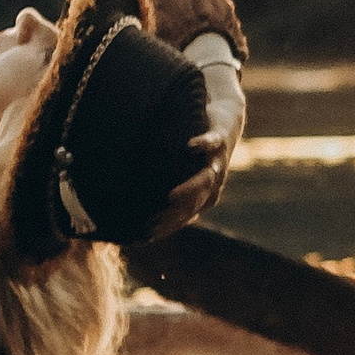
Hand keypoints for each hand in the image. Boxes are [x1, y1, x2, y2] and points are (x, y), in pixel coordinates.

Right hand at [142, 52, 245, 239]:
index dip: (168, 225)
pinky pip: (211, 143)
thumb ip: (164, 189)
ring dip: (189, 188)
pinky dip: (202, 145)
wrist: (224, 121)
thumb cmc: (195, 151)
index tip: (147, 233)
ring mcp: (216, 161)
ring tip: (170, 197)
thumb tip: (130, 204)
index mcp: (204, 194)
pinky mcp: (218, 139)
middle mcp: (212, 182)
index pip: (185, 215)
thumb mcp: (180, 172)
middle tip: (152, 223)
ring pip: (206, 178)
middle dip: (174, 215)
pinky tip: (189, 148)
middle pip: (195, 203)